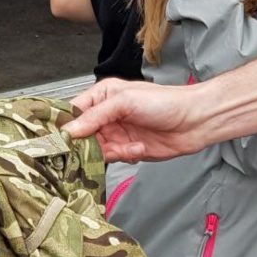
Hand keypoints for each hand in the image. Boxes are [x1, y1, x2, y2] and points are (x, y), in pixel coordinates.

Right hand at [65, 77, 208, 162]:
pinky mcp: (126, 150)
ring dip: (111, 152)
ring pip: (96, 151)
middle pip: (81, 136)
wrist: (195, 121)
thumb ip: (94, 116)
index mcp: (101, 96)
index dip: (66, 126)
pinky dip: (124, 156)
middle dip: (87, 144)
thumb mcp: (125, 102)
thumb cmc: (166, 102)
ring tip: (128, 146)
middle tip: (95, 148)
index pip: (72, 113)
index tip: (61, 139)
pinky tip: (138, 148)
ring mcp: (115, 133)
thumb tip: (69, 131)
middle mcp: (105, 115)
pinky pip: (113, 159)